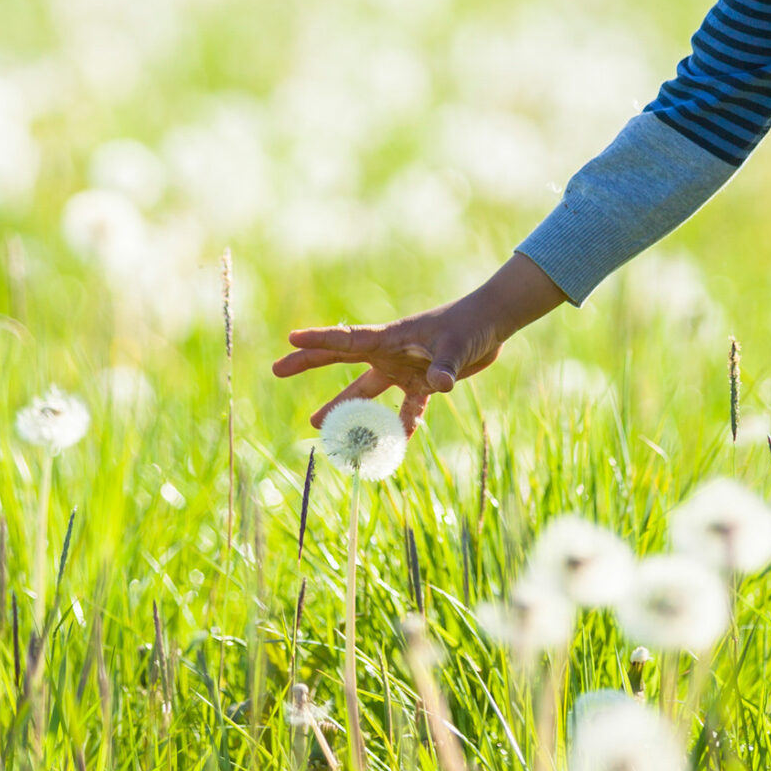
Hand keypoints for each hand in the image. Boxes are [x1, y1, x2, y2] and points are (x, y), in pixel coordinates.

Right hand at [269, 252, 565, 431]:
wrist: (492, 324)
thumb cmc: (470, 325)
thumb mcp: (457, 347)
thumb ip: (445, 368)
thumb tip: (438, 387)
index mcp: (390, 338)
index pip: (346, 341)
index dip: (317, 341)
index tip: (289, 340)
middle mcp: (390, 353)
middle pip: (342, 360)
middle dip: (310, 364)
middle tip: (277, 369)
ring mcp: (404, 368)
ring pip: (367, 391)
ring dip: (347, 408)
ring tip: (319, 424)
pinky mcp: (423, 383)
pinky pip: (406, 409)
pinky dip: (401, 426)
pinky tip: (393, 446)